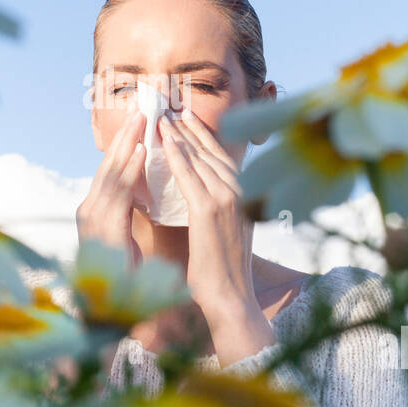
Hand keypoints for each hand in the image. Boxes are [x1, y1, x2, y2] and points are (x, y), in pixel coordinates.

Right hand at [76, 105, 146, 267]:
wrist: (113, 312)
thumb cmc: (125, 277)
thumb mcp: (127, 235)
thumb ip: (129, 210)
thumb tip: (142, 189)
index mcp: (96, 210)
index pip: (112, 170)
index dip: (126, 143)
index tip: (141, 120)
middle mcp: (89, 210)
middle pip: (109, 164)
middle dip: (126, 134)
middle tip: (141, 106)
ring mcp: (92, 218)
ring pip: (112, 172)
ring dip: (128, 143)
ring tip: (142, 118)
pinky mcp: (101, 228)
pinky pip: (118, 192)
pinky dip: (130, 169)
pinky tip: (141, 151)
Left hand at [157, 109, 275, 363]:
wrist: (232, 299)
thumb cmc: (223, 274)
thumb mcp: (225, 233)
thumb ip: (216, 212)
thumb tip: (201, 198)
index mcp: (245, 196)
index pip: (221, 157)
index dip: (203, 136)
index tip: (186, 118)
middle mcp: (241, 192)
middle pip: (212, 150)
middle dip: (190, 128)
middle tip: (171, 106)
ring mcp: (228, 199)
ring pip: (200, 157)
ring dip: (180, 134)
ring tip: (162, 116)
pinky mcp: (210, 211)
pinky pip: (189, 175)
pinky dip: (176, 155)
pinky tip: (163, 141)